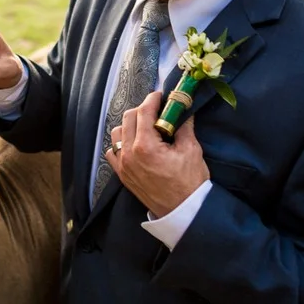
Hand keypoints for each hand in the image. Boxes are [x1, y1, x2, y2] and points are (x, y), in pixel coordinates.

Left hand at [108, 90, 206, 217]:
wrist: (180, 208)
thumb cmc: (189, 181)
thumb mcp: (191, 149)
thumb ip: (183, 127)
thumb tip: (182, 110)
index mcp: (145, 146)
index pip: (143, 112)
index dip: (152, 99)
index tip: (160, 94)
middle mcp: (128, 154)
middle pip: (128, 118)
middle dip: (143, 109)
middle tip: (158, 109)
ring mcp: (122, 164)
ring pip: (117, 133)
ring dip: (130, 124)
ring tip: (147, 126)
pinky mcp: (121, 173)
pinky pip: (113, 150)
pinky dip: (122, 142)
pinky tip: (136, 142)